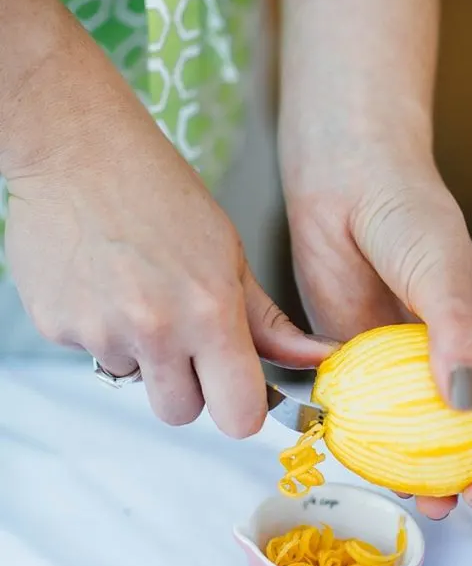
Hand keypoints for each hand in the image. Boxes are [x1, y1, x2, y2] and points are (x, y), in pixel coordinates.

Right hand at [2, 62, 331, 434]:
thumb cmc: (161, 192)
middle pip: (180, 414)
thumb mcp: (229, 253)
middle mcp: (156, 329)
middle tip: (181, 335)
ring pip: (134, 380)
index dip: (239, 408)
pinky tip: (102, 281)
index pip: (238, 416)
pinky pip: (92, 354)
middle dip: (186, 387)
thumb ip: (269, 321)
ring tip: (136, 289)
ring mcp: (101, 331)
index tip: (235, 391)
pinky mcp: (57, 327)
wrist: (79, 149)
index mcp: (210, 312)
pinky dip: (100, 329)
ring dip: (140, 353)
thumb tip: (320, 357)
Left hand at [282, 125, 471, 518]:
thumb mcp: (445, 272)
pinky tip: (374, 470)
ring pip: (437, 452)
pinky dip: (382, 460)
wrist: (345, 195)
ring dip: (440, 485)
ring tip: (429, 502)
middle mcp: (464, 370)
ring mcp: (413, 380)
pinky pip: (380, 433)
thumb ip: (457, 334)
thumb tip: (467, 405)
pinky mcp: (366, 381)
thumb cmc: (410, 221)